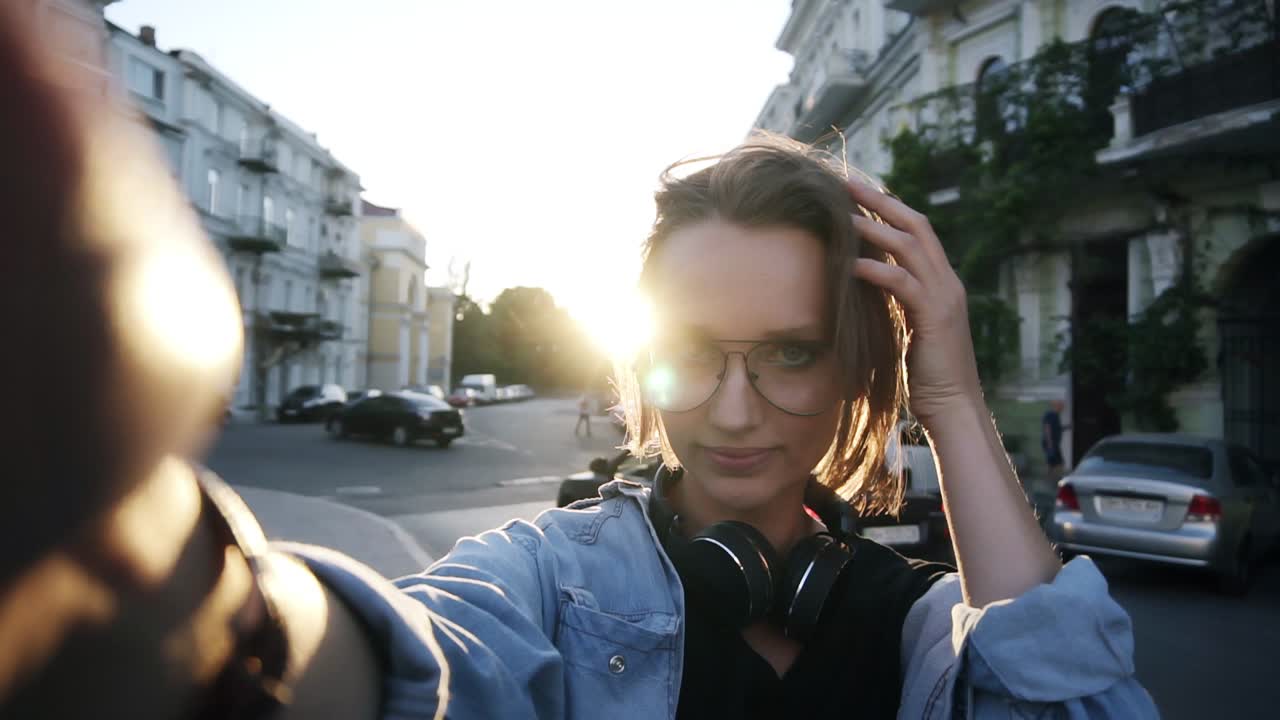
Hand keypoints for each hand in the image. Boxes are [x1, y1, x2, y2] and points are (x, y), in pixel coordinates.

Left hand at [845, 181, 982, 424]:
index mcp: (941, 283)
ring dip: (874, 228)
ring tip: (842, 216)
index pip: (918, 231)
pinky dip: (876, 269)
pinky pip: (903, 283)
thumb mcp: (907, 330)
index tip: (858, 193)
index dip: (889, 209)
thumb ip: (895, 305)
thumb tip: (864, 287)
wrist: (953, 407)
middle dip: (881, 202)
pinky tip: (850, 264)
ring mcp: (944, 297)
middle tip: (847, 184)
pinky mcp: (935, 317)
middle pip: (916, 225)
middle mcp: (947, 282)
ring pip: (910, 247)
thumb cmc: (925, 376)